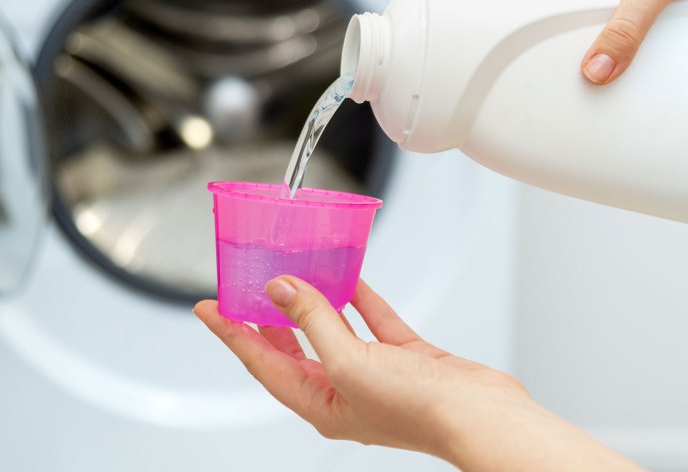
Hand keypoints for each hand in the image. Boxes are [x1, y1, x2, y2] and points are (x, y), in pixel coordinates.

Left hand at [195, 277, 641, 470]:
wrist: (479, 414)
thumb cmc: (418, 409)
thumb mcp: (349, 362)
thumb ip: (314, 321)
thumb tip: (281, 290)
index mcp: (321, 404)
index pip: (263, 363)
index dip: (233, 334)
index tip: (209, 309)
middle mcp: (344, 390)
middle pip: (294, 348)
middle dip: (267, 319)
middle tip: (246, 289)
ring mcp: (375, 373)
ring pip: (334, 330)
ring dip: (314, 302)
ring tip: (294, 274)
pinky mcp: (403, 357)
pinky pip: (372, 321)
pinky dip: (359, 299)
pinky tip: (350, 277)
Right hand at [542, 0, 687, 83]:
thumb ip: (624, 32)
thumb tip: (598, 66)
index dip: (548, 27)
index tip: (554, 53)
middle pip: (575, 8)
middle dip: (585, 32)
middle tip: (592, 54)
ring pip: (605, 11)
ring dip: (616, 29)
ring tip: (621, 42)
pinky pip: (631, 11)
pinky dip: (637, 25)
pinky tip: (644, 34)